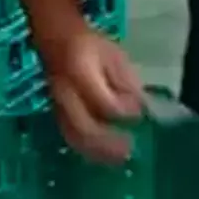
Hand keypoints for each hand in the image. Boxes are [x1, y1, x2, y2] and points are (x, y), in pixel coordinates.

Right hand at [42, 26, 146, 164]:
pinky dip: (88, 149)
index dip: (123, 112)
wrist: (58, 40)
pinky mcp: (57, 115)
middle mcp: (64, 92)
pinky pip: (71, 137)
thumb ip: (126, 82)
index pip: (102, 101)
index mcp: (80, 70)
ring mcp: (58, 105)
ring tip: (118, 158)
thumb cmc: (91, 47)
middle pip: (83, 126)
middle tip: (129, 150)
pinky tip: (103, 155)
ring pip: (74, 136)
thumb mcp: (115, 56)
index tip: (140, 114)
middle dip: (108, 143)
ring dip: (97, 152)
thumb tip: (137, 110)